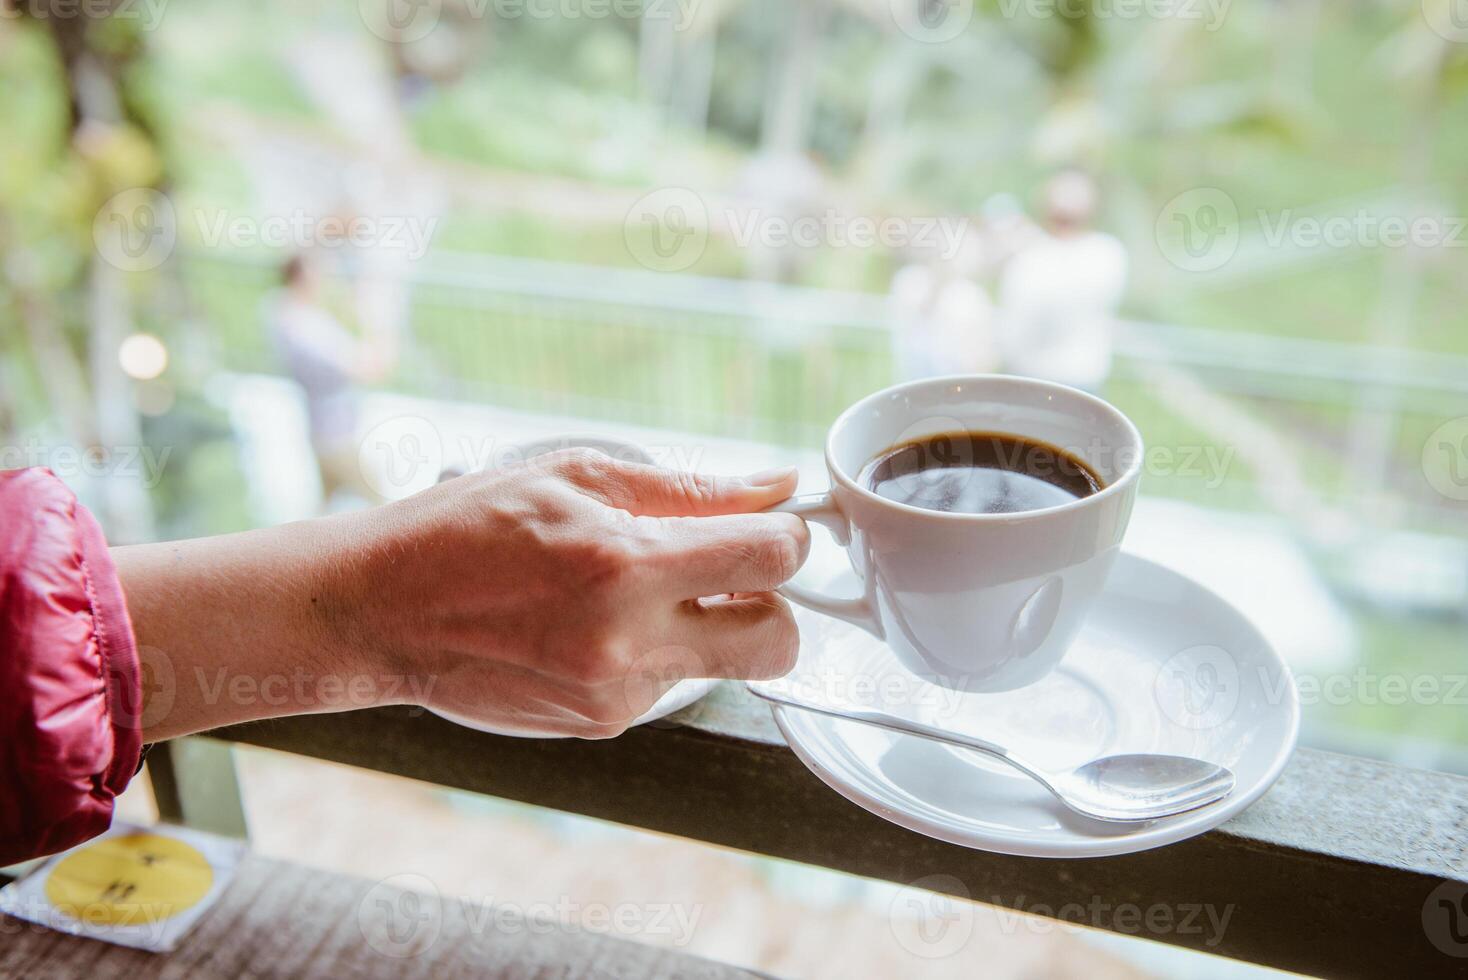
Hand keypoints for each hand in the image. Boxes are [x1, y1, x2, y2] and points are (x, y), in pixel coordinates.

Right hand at [338, 449, 807, 736]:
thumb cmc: (464, 529)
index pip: (771, 558)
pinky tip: (590, 624)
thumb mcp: (574, 476)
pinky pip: (665, 685)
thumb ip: (687, 488)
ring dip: (703, 627)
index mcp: (626, 565)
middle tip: (728, 573)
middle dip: (772, 603)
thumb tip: (773, 486)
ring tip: (625, 591)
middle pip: (779, 641)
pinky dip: (651, 653)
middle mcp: (628, 642)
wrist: (379, 611)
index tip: (770, 527)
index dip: (786, 535)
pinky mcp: (599, 724)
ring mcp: (615, 695)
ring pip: (722, 665)